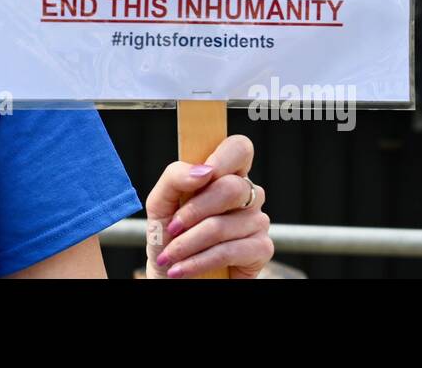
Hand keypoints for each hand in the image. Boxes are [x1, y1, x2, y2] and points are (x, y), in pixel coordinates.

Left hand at [144, 134, 272, 278]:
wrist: (170, 273)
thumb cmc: (168, 235)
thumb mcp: (160, 202)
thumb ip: (175, 177)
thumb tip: (203, 170)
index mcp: (224, 174)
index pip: (239, 148)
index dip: (223, 158)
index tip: (201, 177)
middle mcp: (246, 194)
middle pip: (231, 187)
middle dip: (193, 211)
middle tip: (172, 228)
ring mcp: (257, 220)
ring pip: (223, 224)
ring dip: (187, 244)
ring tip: (170, 255)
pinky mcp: (261, 249)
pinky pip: (229, 251)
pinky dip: (198, 261)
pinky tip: (182, 269)